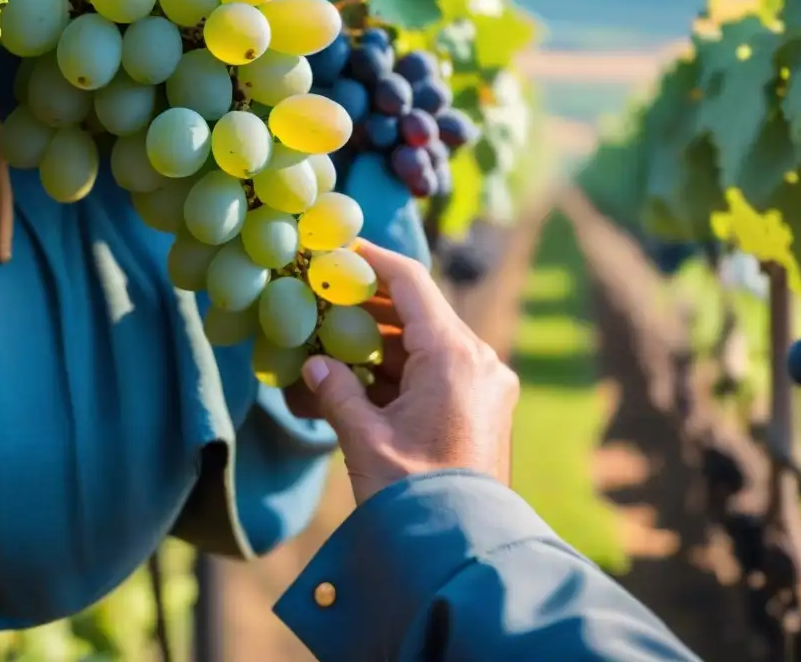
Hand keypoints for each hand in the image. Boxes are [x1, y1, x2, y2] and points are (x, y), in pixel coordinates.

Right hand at [285, 239, 518, 504]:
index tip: (344, 250)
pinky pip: (438, 372)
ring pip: (427, 345)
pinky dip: (402, 370)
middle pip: (420, 313)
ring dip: (384, 342)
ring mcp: (486, 385)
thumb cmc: (413, 494)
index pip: (412, 284)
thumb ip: (336, 392)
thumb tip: (313, 366)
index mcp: (455, 356)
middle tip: (329, 299)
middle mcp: (479, 361)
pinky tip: (364, 378)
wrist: (462, 550)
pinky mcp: (483, 408)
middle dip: (372, 308)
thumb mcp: (364, 439)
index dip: (375, 261)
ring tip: (337, 344)